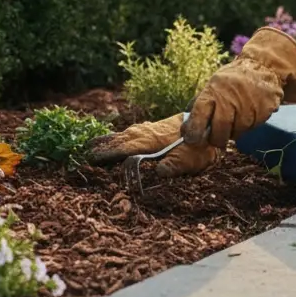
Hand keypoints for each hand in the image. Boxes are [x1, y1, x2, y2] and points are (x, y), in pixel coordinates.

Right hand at [85, 114, 220, 176]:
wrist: (210, 124)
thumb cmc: (199, 147)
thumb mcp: (190, 160)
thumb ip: (175, 166)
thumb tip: (159, 172)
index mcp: (152, 141)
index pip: (125, 147)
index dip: (108, 153)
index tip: (92, 157)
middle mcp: (148, 133)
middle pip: (120, 139)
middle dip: (103, 146)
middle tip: (85, 151)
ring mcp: (150, 129)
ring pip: (125, 134)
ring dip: (110, 140)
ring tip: (93, 145)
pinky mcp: (154, 129)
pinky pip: (132, 132)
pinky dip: (121, 136)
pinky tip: (118, 138)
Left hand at [182, 27, 295, 149]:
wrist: (264, 67)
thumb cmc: (234, 78)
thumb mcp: (215, 83)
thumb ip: (203, 102)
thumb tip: (188, 123)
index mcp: (214, 90)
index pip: (199, 114)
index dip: (194, 130)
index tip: (192, 139)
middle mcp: (230, 98)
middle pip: (220, 129)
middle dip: (216, 138)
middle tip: (216, 139)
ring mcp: (247, 105)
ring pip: (237, 131)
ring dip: (234, 131)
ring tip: (235, 119)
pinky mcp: (262, 111)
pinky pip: (251, 127)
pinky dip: (248, 126)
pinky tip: (248, 114)